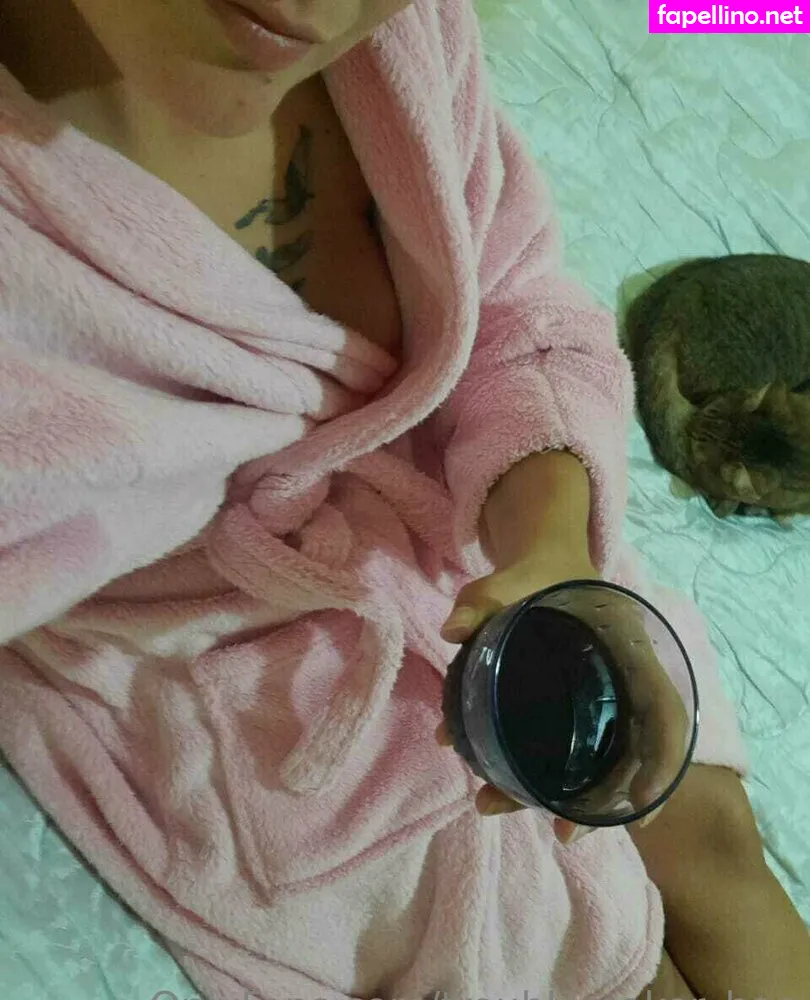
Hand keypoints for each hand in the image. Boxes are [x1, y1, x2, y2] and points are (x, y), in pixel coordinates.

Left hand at [437, 546, 688, 844]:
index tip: (638, 806)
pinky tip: (489, 785)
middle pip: (630, 754)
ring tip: (493, 805)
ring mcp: (599, 700)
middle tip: (563, 834)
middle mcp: (624, 683)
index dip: (664, 762)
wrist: (544, 561)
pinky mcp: (572, 709)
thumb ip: (486, 599)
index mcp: (632, 650)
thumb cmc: (543, 570)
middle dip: (600, 801)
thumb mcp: (514, 578)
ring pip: (593, 762)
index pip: (668, 713)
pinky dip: (530, 774)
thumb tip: (453, 630)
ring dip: (552, 795)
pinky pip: (564, 750)